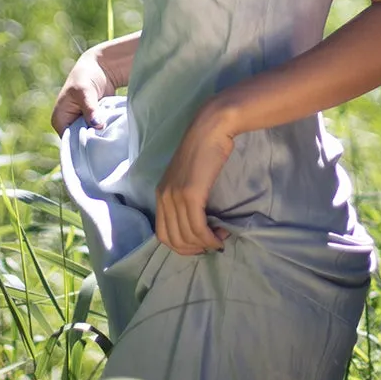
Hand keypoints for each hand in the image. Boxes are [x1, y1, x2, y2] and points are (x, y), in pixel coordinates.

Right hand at [51, 46, 117, 135]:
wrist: (100, 68)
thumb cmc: (85, 77)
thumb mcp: (85, 92)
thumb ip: (90, 109)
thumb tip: (97, 124)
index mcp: (59, 120)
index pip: (69, 141)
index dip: (82, 144)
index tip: (97, 143)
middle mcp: (68, 125)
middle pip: (80, 142)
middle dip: (92, 141)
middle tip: (107, 140)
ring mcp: (81, 125)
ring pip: (91, 138)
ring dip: (100, 136)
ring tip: (111, 135)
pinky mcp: (93, 123)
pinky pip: (99, 132)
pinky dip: (105, 131)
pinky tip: (113, 131)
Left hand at [154, 103, 235, 254]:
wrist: (210, 130)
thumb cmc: (204, 150)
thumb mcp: (187, 177)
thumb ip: (185, 197)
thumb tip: (196, 222)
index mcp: (160, 195)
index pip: (162, 235)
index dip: (181, 247)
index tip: (200, 245)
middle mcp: (163, 198)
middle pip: (173, 240)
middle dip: (194, 249)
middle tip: (212, 243)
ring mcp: (175, 197)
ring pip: (187, 236)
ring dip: (205, 244)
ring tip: (220, 237)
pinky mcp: (190, 195)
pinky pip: (197, 227)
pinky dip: (209, 238)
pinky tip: (220, 236)